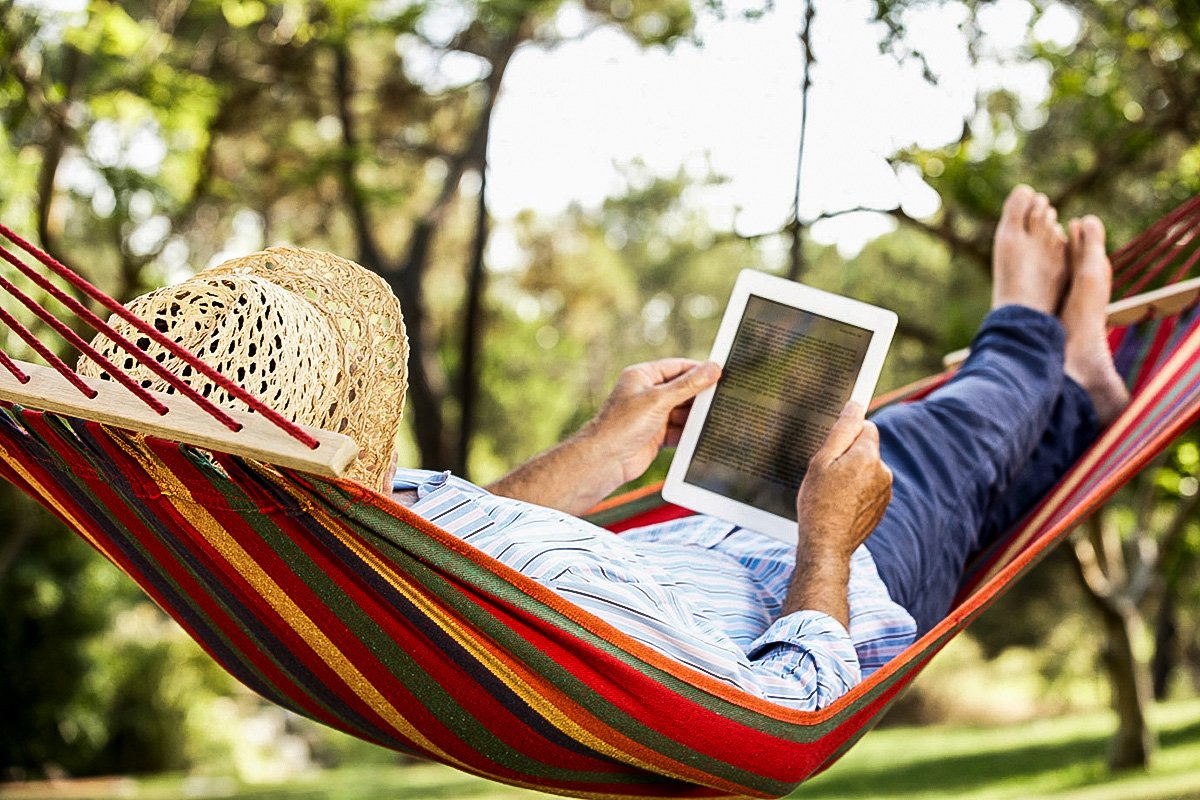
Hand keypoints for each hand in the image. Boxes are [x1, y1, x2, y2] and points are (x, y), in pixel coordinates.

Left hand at [581, 358, 720, 484]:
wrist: (605, 460)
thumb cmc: (623, 424)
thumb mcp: (659, 399)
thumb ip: (688, 385)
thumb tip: (712, 368)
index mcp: (642, 376)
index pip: (677, 367)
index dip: (698, 370)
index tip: (721, 372)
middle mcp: (647, 394)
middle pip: (682, 390)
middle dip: (700, 395)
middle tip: (724, 397)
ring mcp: (651, 415)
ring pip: (682, 412)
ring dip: (696, 416)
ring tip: (717, 416)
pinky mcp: (656, 435)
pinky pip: (679, 430)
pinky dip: (689, 433)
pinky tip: (704, 434)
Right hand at [783, 402, 891, 627]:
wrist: (827, 546)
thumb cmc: (818, 503)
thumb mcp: (821, 462)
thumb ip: (841, 431)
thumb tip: (855, 405)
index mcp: (868, 456)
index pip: (866, 426)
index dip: (846, 435)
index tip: (832, 448)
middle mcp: (883, 471)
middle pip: (867, 448)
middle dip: (849, 455)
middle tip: (826, 474)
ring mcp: (885, 491)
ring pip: (867, 469)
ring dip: (853, 474)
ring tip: (831, 492)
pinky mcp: (882, 507)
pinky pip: (869, 488)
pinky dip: (856, 491)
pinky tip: (840, 504)